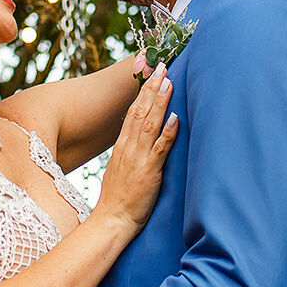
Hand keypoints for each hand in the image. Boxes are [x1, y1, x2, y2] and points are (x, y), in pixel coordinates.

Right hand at [96, 62, 177, 232]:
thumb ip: (131, 151)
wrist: (111, 221)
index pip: (132, 111)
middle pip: (140, 111)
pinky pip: (159, 149)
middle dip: (152, 87)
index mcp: (122, 146)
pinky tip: (175, 118)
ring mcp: (138, 159)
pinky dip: (167, 132)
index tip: (153, 74)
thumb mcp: (121, 168)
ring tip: (169, 82)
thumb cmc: (119, 199)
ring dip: (160, 102)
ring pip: (149, 124)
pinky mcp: (149, 172)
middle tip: (163, 66)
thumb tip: (141, 137)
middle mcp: (129, 148)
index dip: (143, 91)